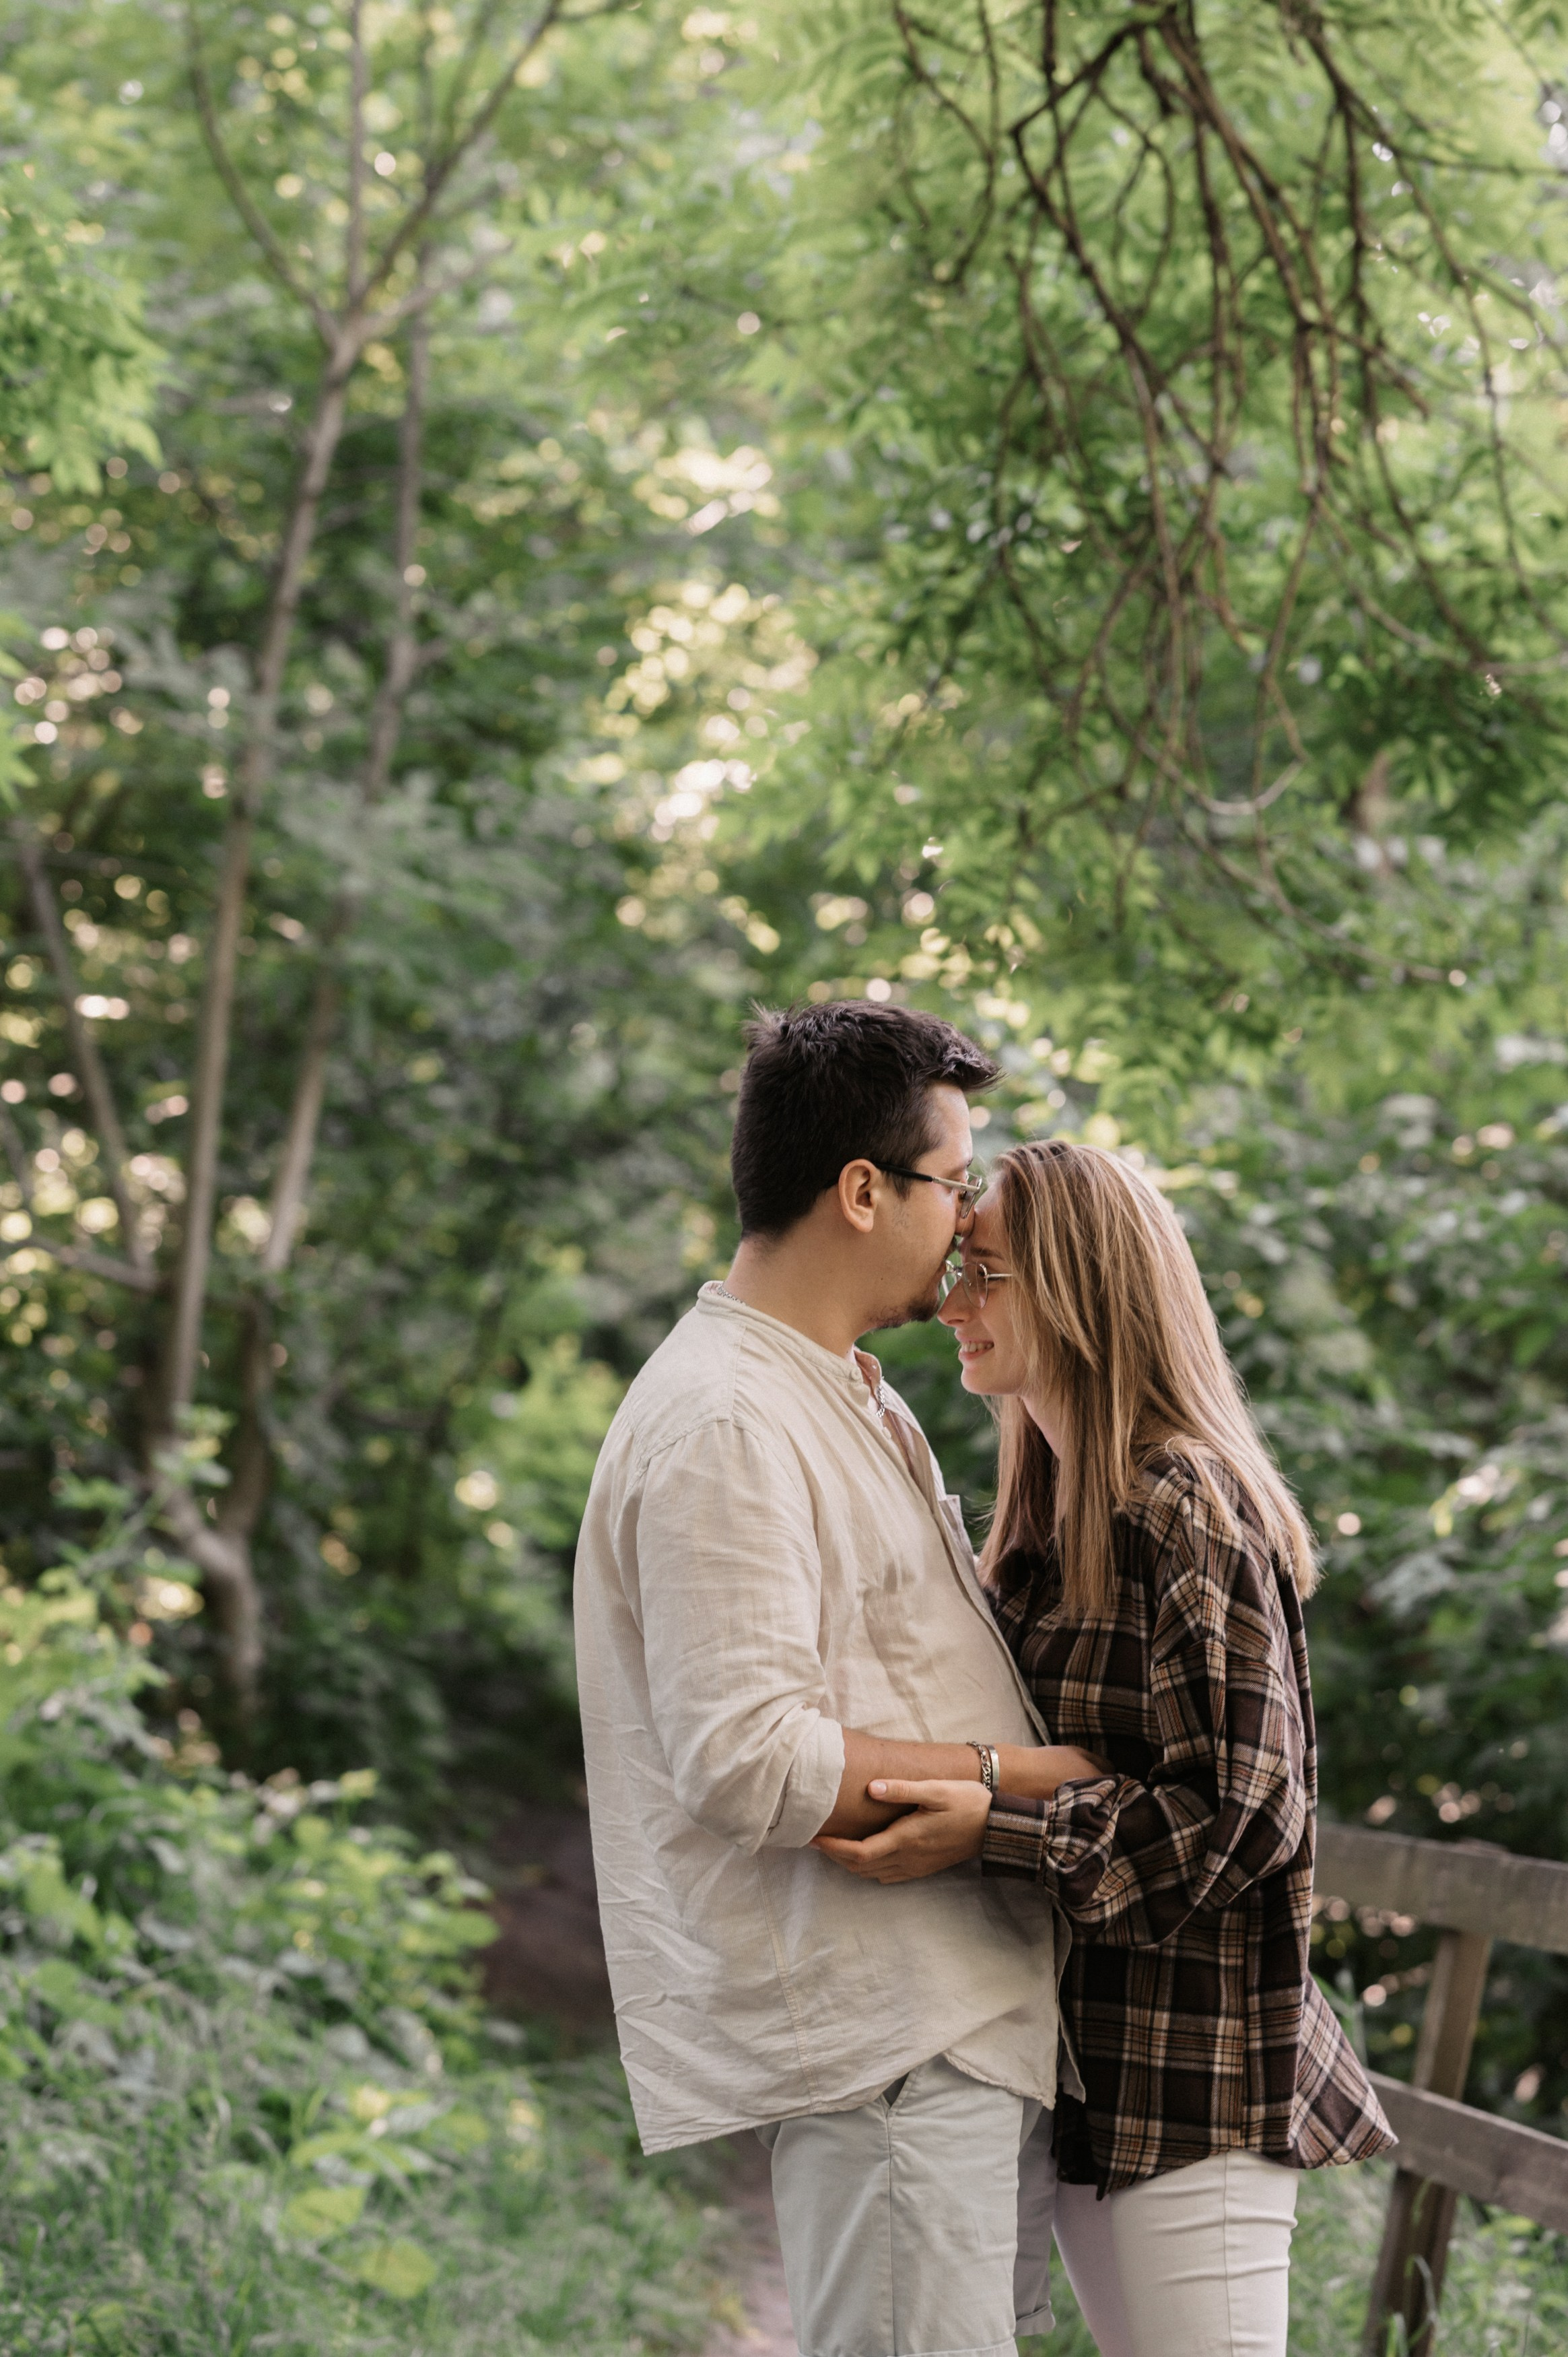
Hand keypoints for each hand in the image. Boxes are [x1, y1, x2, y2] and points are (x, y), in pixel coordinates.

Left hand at [811, 1778, 991, 1883]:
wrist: (995, 1826)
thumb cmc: (966, 1802)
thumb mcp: (935, 1790)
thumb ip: (901, 1790)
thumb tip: (870, 1788)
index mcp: (906, 1839)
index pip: (859, 1852)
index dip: (833, 1848)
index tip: (814, 1838)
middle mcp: (908, 1858)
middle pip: (860, 1867)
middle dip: (834, 1856)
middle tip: (814, 1841)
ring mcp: (916, 1867)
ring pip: (872, 1874)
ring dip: (849, 1864)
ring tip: (832, 1847)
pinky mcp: (923, 1868)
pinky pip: (887, 1876)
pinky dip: (867, 1869)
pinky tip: (863, 1857)